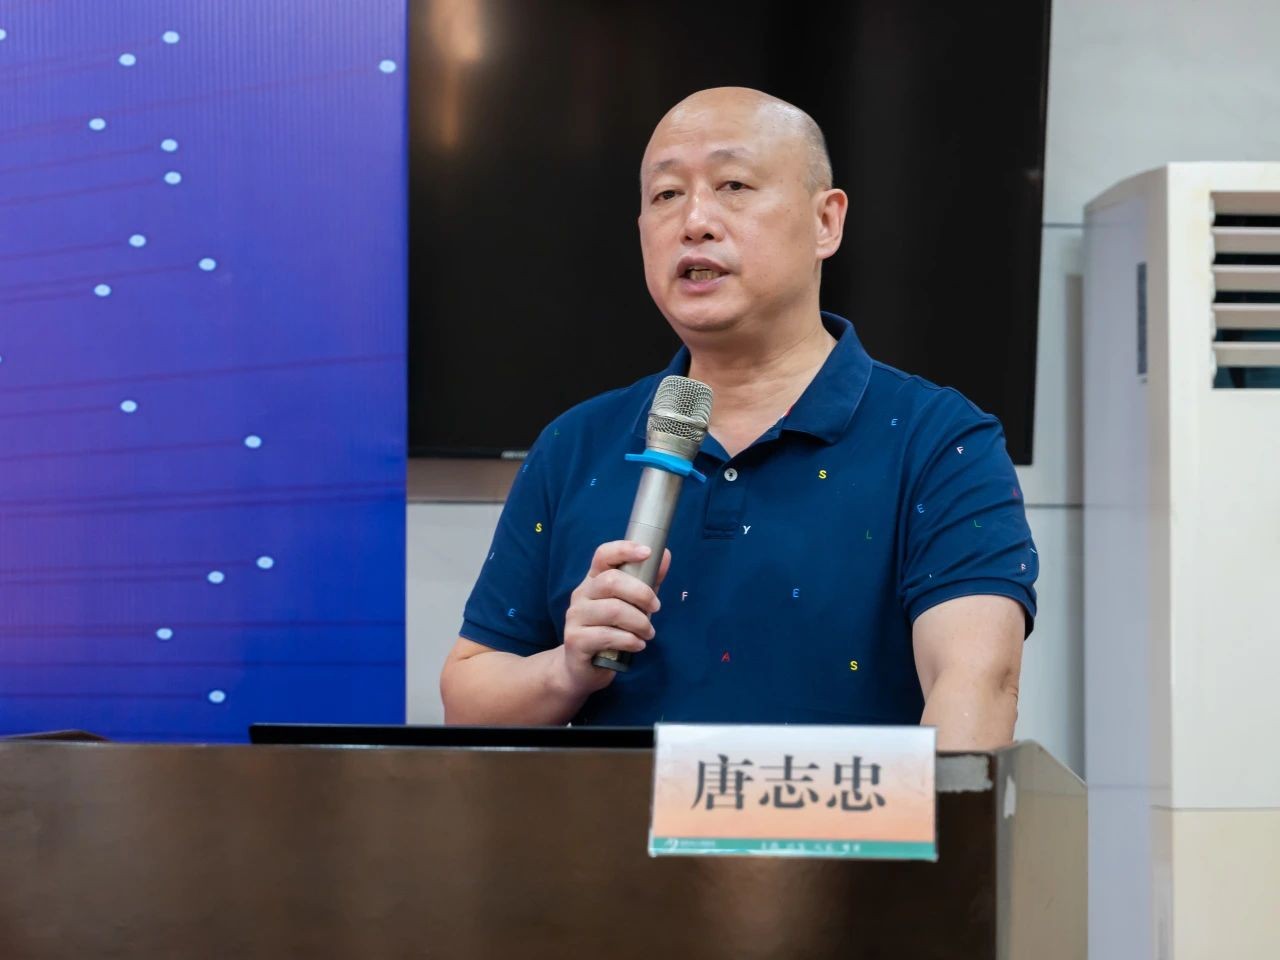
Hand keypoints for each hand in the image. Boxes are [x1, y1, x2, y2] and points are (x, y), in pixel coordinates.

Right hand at [556, 541, 671, 696]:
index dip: (624, 550)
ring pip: (613, 610)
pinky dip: (629, 640)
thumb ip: (647, 581)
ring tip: (648, 633)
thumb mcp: (630, 604)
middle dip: (642, 593)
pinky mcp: (575, 640)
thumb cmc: (609, 630)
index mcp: (594, 580)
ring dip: (639, 622)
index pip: (603, 555)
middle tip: (656, 608)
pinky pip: (607, 635)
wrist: (582, 668)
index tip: (647, 552)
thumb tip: (665, 555)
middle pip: (611, 581)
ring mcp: (575, 617)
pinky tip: (637, 645)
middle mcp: (581, 595)